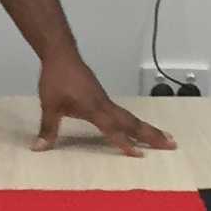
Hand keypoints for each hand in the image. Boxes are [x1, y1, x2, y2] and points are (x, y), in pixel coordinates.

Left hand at [32, 54, 175, 155]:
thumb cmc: (56, 80)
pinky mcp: (102, 96)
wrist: (61, 55)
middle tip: (172, 144)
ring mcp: (105, 100)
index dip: (125, 143)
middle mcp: (105, 105)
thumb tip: (38, 148)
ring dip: (148, 129)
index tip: (140, 155)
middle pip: (132, 122)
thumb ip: (48, 129)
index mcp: (94, 109)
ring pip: (130, 117)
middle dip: (152, 135)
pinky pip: (123, 112)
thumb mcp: (49, 106)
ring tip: (165, 138)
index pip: (113, 129)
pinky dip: (134, 122)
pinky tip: (138, 127)